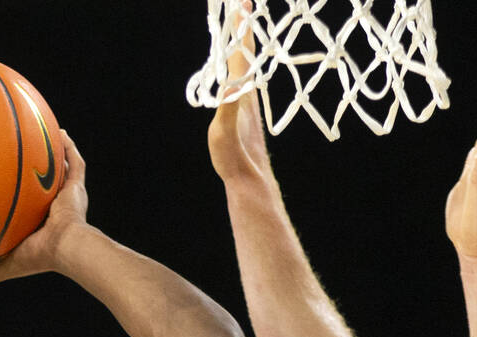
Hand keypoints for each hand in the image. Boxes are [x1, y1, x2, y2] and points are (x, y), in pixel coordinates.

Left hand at [0, 129, 88, 284]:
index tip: (12, 191)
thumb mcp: (7, 264)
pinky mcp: (76, 187)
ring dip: (57, 157)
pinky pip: (75, 162)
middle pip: (48, 187)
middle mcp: (56, 209)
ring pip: (63, 172)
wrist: (66, 248)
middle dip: (41, 175)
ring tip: (47, 138)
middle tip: (28, 161)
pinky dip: (69, 148)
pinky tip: (61, 132)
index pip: (32, 211)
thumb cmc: (38, 256)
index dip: (24, 201)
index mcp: (43, 226)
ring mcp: (69, 197)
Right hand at [206, 2, 271, 182]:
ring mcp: (247, 101)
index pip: (242, 51)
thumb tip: (229, 86)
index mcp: (243, 91)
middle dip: (243, 27)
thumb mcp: (226, 131)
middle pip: (246, 52)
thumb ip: (228, 108)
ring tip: (241, 26)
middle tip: (242, 4)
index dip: (242, 26)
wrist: (250, 178)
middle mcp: (248, 91)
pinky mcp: (245, 111)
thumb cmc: (235, 156)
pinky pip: (243, 78)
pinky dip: (240, 64)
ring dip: (243, 43)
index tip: (243, 1)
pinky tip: (239, 66)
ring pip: (247, 64)